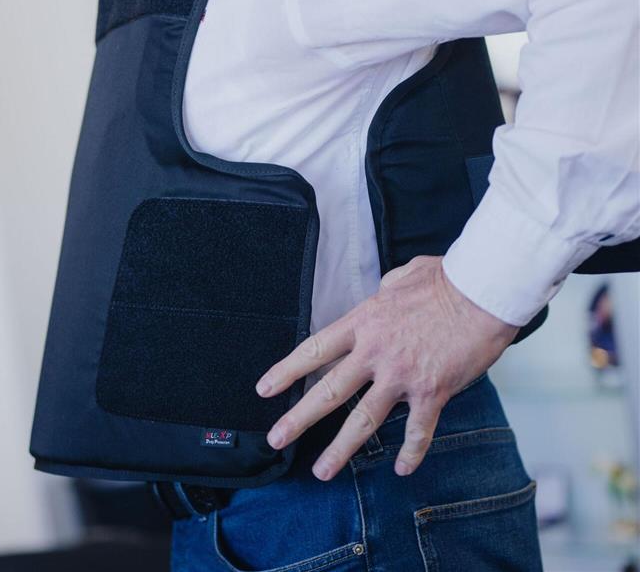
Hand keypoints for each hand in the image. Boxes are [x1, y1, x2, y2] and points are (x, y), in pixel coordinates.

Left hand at [255, 255, 518, 479]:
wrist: (484, 291)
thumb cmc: (446, 279)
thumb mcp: (401, 277)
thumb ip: (384, 292)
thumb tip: (381, 293)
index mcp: (363, 324)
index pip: (314, 350)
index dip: (286, 371)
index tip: (264, 389)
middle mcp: (375, 353)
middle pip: (327, 391)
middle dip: (297, 418)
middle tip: (275, 439)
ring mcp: (401, 375)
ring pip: (363, 420)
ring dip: (341, 449)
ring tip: (323, 471)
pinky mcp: (432, 391)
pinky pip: (418, 429)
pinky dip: (411, 451)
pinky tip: (403, 469)